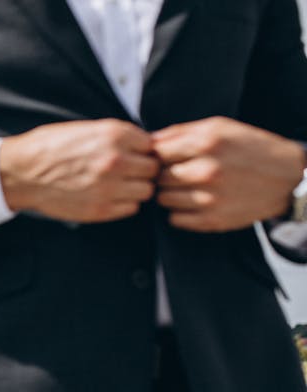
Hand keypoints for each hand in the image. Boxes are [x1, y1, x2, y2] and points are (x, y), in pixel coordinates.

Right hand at [0, 119, 158, 221]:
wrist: (22, 172)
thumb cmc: (49, 147)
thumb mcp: (85, 128)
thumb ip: (117, 135)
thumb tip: (144, 145)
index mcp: (112, 135)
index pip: (151, 145)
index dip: (142, 150)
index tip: (133, 154)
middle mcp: (115, 161)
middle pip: (153, 168)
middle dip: (142, 169)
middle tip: (128, 170)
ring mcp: (109, 187)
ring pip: (146, 190)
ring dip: (136, 187)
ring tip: (119, 184)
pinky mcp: (100, 209)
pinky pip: (131, 208)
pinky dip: (124, 203)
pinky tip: (109, 195)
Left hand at [152, 116, 306, 231]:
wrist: (288, 177)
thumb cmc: (250, 148)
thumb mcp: (219, 128)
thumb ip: (180, 132)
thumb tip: (146, 141)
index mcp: (207, 143)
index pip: (156, 152)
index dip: (157, 155)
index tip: (165, 157)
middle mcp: (207, 171)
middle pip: (157, 176)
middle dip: (163, 174)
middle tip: (179, 172)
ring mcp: (209, 198)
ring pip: (162, 199)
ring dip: (169, 194)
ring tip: (187, 187)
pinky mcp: (212, 220)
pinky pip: (174, 219)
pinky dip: (179, 211)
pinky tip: (194, 201)